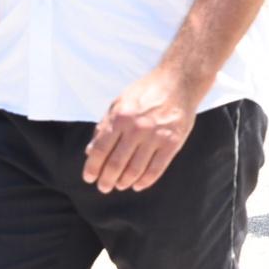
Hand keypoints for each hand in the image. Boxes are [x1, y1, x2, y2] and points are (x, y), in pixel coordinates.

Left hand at [83, 65, 199, 193]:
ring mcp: (155, 136)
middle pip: (116, 164)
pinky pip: (156, 169)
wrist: (179, 81)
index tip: (89, 178)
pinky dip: (145, 182)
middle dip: (106, 180)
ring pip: (135, 170)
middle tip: (104, 187)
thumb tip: (90, 152)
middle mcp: (137, 128)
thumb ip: (104, 126)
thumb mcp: (119, 103)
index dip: (92, 168)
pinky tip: (138, 185)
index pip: (100, 150)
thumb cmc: (146, 92)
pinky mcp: (172, 142)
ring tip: (120, 185)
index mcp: (120, 117)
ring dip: (124, 182)